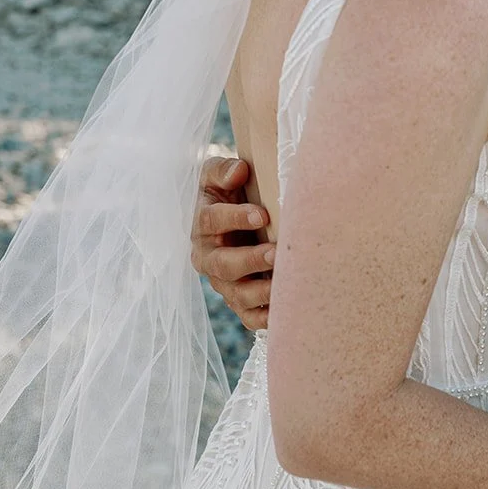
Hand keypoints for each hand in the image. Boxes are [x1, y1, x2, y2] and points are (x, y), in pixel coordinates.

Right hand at [191, 157, 274, 330]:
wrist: (234, 220)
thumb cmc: (228, 194)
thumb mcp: (217, 176)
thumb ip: (223, 170)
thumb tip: (239, 171)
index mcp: (202, 224)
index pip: (210, 221)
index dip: (234, 218)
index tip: (261, 214)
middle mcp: (209, 257)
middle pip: (223, 263)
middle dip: (249, 260)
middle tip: (275, 252)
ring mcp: (223, 283)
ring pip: (237, 294)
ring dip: (261, 291)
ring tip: (285, 281)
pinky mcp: (239, 301)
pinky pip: (248, 316)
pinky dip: (264, 318)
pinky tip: (284, 310)